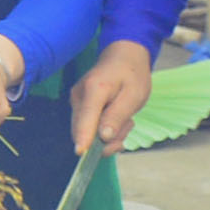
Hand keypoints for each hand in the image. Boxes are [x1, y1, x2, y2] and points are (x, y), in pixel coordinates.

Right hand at [71, 38, 155, 153]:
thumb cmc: (132, 74)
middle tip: (128, 126)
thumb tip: (103, 137)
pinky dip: (103, 129)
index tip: (81, 153)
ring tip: (125, 119)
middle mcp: (79, 95)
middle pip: (83, 130)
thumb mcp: (134, 96)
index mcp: (95, 89)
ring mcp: (76, 101)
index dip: (83, 139)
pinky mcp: (77, 106)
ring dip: (107, 134)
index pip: (85, 119)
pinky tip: (116, 117)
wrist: (123, 56)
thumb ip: (117, 116)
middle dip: (106, 139)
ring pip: (86, 132)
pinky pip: (87, 127)